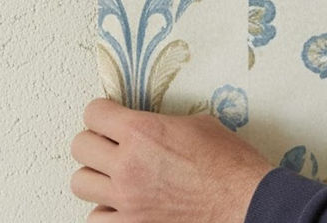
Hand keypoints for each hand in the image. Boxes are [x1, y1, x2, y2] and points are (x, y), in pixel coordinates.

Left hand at [70, 98, 273, 222]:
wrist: (247, 202)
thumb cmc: (232, 165)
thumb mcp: (200, 125)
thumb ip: (163, 123)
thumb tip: (152, 125)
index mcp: (143, 131)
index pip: (93, 113)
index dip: (103, 113)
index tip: (110, 117)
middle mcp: (128, 164)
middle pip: (80, 146)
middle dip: (96, 142)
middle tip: (113, 145)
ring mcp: (127, 199)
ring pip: (80, 183)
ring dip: (97, 177)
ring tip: (115, 176)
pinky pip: (95, 217)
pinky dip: (106, 210)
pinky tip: (122, 203)